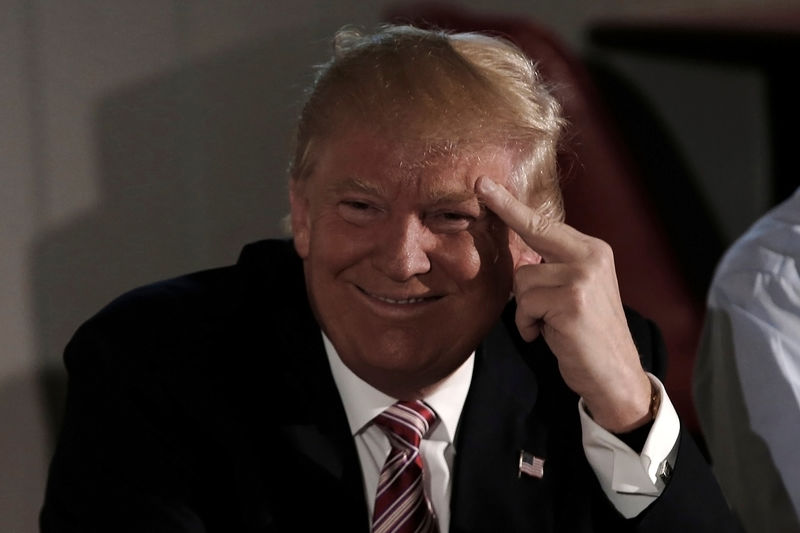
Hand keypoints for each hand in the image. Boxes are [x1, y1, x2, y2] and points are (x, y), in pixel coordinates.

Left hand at [476, 177, 651, 432]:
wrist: (616, 375)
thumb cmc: (587, 335)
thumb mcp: (576, 291)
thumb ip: (554, 268)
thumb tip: (517, 256)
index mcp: (593, 250)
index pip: (544, 223)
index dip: (511, 205)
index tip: (484, 185)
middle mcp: (591, 256)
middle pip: (530, 239)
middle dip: (510, 230)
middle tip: (485, 196)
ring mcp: (582, 277)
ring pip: (521, 281)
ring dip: (527, 310)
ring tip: (549, 325)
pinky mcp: (572, 300)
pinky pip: (525, 305)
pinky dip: (528, 325)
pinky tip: (549, 335)